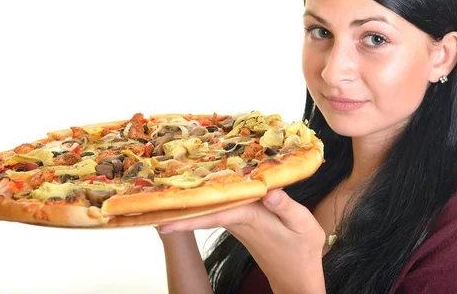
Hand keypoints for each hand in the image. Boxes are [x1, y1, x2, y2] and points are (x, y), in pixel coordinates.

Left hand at [158, 189, 325, 293]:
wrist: (297, 276)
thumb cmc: (302, 251)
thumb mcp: (303, 225)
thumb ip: (286, 207)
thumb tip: (270, 191)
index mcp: (250, 219)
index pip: (213, 214)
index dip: (189, 216)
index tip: (162, 220)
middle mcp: (238, 221)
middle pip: (204, 209)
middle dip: (181, 203)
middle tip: (154, 192)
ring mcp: (237, 223)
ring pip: (210, 208)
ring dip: (192, 198)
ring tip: (172, 181)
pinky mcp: (240, 223)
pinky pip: (219, 208)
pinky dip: (210, 197)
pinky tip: (204, 184)